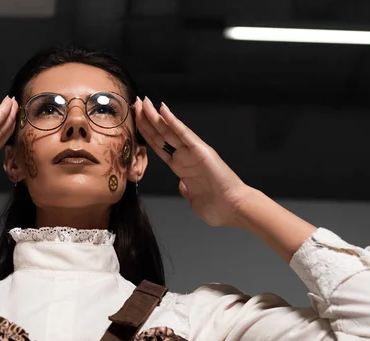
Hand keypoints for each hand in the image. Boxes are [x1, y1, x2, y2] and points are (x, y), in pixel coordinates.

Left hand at [134, 97, 249, 226]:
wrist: (233, 209)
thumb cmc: (217, 207)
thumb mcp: (194, 198)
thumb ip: (186, 190)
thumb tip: (183, 186)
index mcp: (181, 168)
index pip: (158, 147)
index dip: (146, 134)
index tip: (135, 122)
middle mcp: (184, 156)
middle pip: (160, 135)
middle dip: (146, 120)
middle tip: (135, 103)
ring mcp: (192, 152)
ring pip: (168, 131)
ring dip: (154, 116)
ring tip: (143, 102)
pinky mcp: (200, 150)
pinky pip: (183, 133)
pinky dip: (173, 121)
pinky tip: (162, 109)